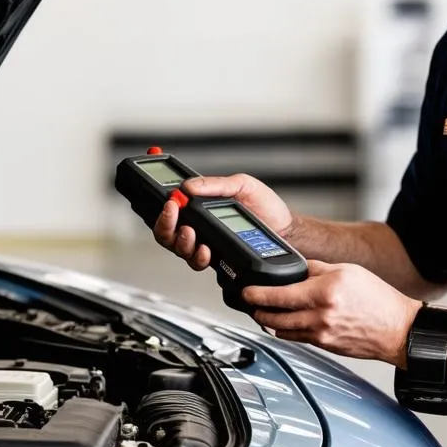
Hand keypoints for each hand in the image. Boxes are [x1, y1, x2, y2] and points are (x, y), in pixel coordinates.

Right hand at [152, 173, 291, 270]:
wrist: (286, 229)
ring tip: (189, 232)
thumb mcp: (242, 185)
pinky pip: (198, 262)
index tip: (166, 199)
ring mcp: (206, 244)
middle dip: (164, 224)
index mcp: (201, 207)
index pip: (170, 209)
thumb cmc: (266, 206)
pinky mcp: (217, 259)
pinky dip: (198, 256)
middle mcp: (199, 227)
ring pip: (179, 249)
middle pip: (167, 232)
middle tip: (172, 213)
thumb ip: (215, 184)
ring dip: (180, 241)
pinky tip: (205, 249)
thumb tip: (188, 186)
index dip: (159, 206)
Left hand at [245, 261, 421, 367]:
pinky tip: (288, 322)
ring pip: (281, 329)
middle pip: (274, 315)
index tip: (246, 290)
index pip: (280, 294)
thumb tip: (295, 268)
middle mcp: (320, 314)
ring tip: (267, 311)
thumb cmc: (378, 299)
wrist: (397, 329)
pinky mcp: (324, 346)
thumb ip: (317, 269)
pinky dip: (287, 330)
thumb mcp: (348, 271)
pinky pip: (295, 339)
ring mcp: (321, 334)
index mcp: (325, 291)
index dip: (257, 293)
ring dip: (270, 320)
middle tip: (252, 302)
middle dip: (258, 309)